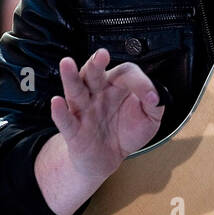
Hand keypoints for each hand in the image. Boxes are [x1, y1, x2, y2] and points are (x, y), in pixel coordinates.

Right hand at [50, 48, 164, 183]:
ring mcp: (83, 111)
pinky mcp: (74, 131)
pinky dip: (59, 111)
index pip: (126, 74)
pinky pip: (65, 120)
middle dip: (96, 63)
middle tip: (102, 55)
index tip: (152, 98)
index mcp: (116, 86)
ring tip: (67, 64)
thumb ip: (155, 105)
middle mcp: (97, 94)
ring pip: (75, 90)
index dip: (140, 83)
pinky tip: (57, 102)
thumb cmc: (126, 132)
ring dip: (70, 77)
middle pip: (94, 74)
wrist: (108, 159)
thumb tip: (155, 97)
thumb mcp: (149, 119)